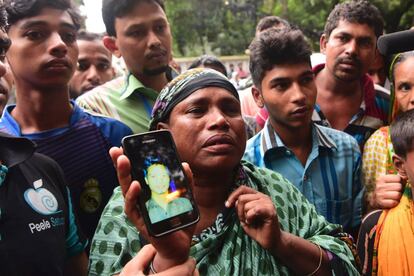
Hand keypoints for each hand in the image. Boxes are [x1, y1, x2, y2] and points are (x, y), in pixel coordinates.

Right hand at [109, 147, 195, 271]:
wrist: (180, 245)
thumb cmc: (179, 220)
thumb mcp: (187, 198)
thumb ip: (186, 182)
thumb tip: (184, 164)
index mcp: (149, 192)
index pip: (137, 173)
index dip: (129, 161)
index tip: (122, 146)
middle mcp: (141, 200)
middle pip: (128, 180)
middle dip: (121, 164)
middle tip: (116, 150)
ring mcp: (139, 211)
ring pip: (127, 192)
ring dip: (124, 176)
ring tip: (124, 161)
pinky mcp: (142, 223)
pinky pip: (134, 209)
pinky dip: (133, 197)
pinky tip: (135, 186)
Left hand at [225, 185, 280, 249]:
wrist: (270, 241)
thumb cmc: (257, 228)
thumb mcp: (243, 216)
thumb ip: (239, 207)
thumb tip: (234, 202)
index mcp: (257, 196)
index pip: (242, 188)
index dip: (233, 195)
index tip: (227, 206)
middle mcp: (263, 197)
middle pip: (242, 198)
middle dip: (239, 211)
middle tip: (244, 219)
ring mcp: (268, 203)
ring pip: (247, 205)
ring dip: (245, 216)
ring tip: (251, 221)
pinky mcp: (271, 211)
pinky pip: (254, 209)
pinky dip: (250, 217)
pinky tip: (253, 222)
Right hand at [371, 174, 402, 208]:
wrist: (377, 200)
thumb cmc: (389, 190)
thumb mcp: (392, 182)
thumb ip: (400, 178)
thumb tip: (406, 176)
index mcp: (382, 178)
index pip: (398, 178)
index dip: (400, 182)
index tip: (396, 185)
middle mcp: (379, 185)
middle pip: (399, 186)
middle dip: (400, 190)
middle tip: (395, 192)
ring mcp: (379, 194)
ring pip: (397, 195)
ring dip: (398, 197)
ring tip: (394, 197)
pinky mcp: (380, 202)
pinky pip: (394, 202)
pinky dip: (395, 203)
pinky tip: (391, 201)